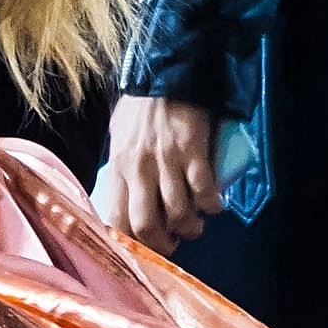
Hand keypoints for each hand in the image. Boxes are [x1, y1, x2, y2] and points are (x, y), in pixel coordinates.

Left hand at [100, 95, 222, 255]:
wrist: (166, 77)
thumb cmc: (141, 111)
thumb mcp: (120, 140)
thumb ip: (123, 170)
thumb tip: (124, 201)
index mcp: (118, 166)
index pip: (115, 215)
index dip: (127, 241)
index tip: (140, 250)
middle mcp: (139, 167)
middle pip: (145, 223)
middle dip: (161, 245)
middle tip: (171, 245)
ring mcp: (167, 160)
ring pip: (178, 213)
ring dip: (189, 227)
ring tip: (192, 225)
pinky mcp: (193, 152)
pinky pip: (204, 191)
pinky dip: (211, 206)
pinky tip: (212, 205)